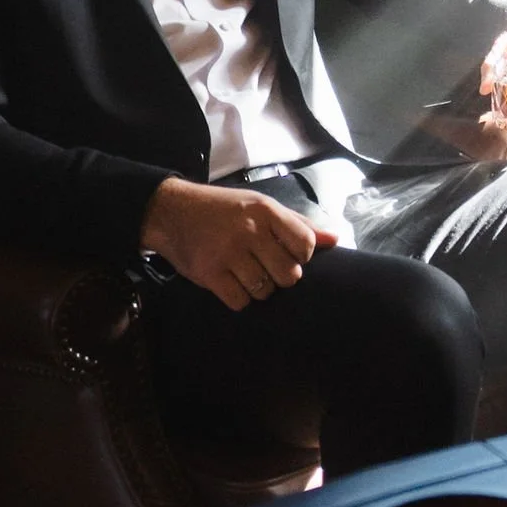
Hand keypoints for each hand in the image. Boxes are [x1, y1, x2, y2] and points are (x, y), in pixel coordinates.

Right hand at [141, 178, 332, 309]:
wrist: (173, 211)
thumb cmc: (223, 209)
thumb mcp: (261, 206)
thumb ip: (297, 224)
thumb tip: (334, 239)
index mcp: (266, 210)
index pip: (306, 244)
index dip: (301, 256)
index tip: (288, 254)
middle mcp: (249, 230)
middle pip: (288, 274)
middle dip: (281, 277)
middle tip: (266, 267)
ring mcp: (228, 253)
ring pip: (265, 291)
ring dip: (259, 289)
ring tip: (247, 273)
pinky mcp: (210, 273)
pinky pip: (240, 301)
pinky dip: (239, 298)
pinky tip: (231, 282)